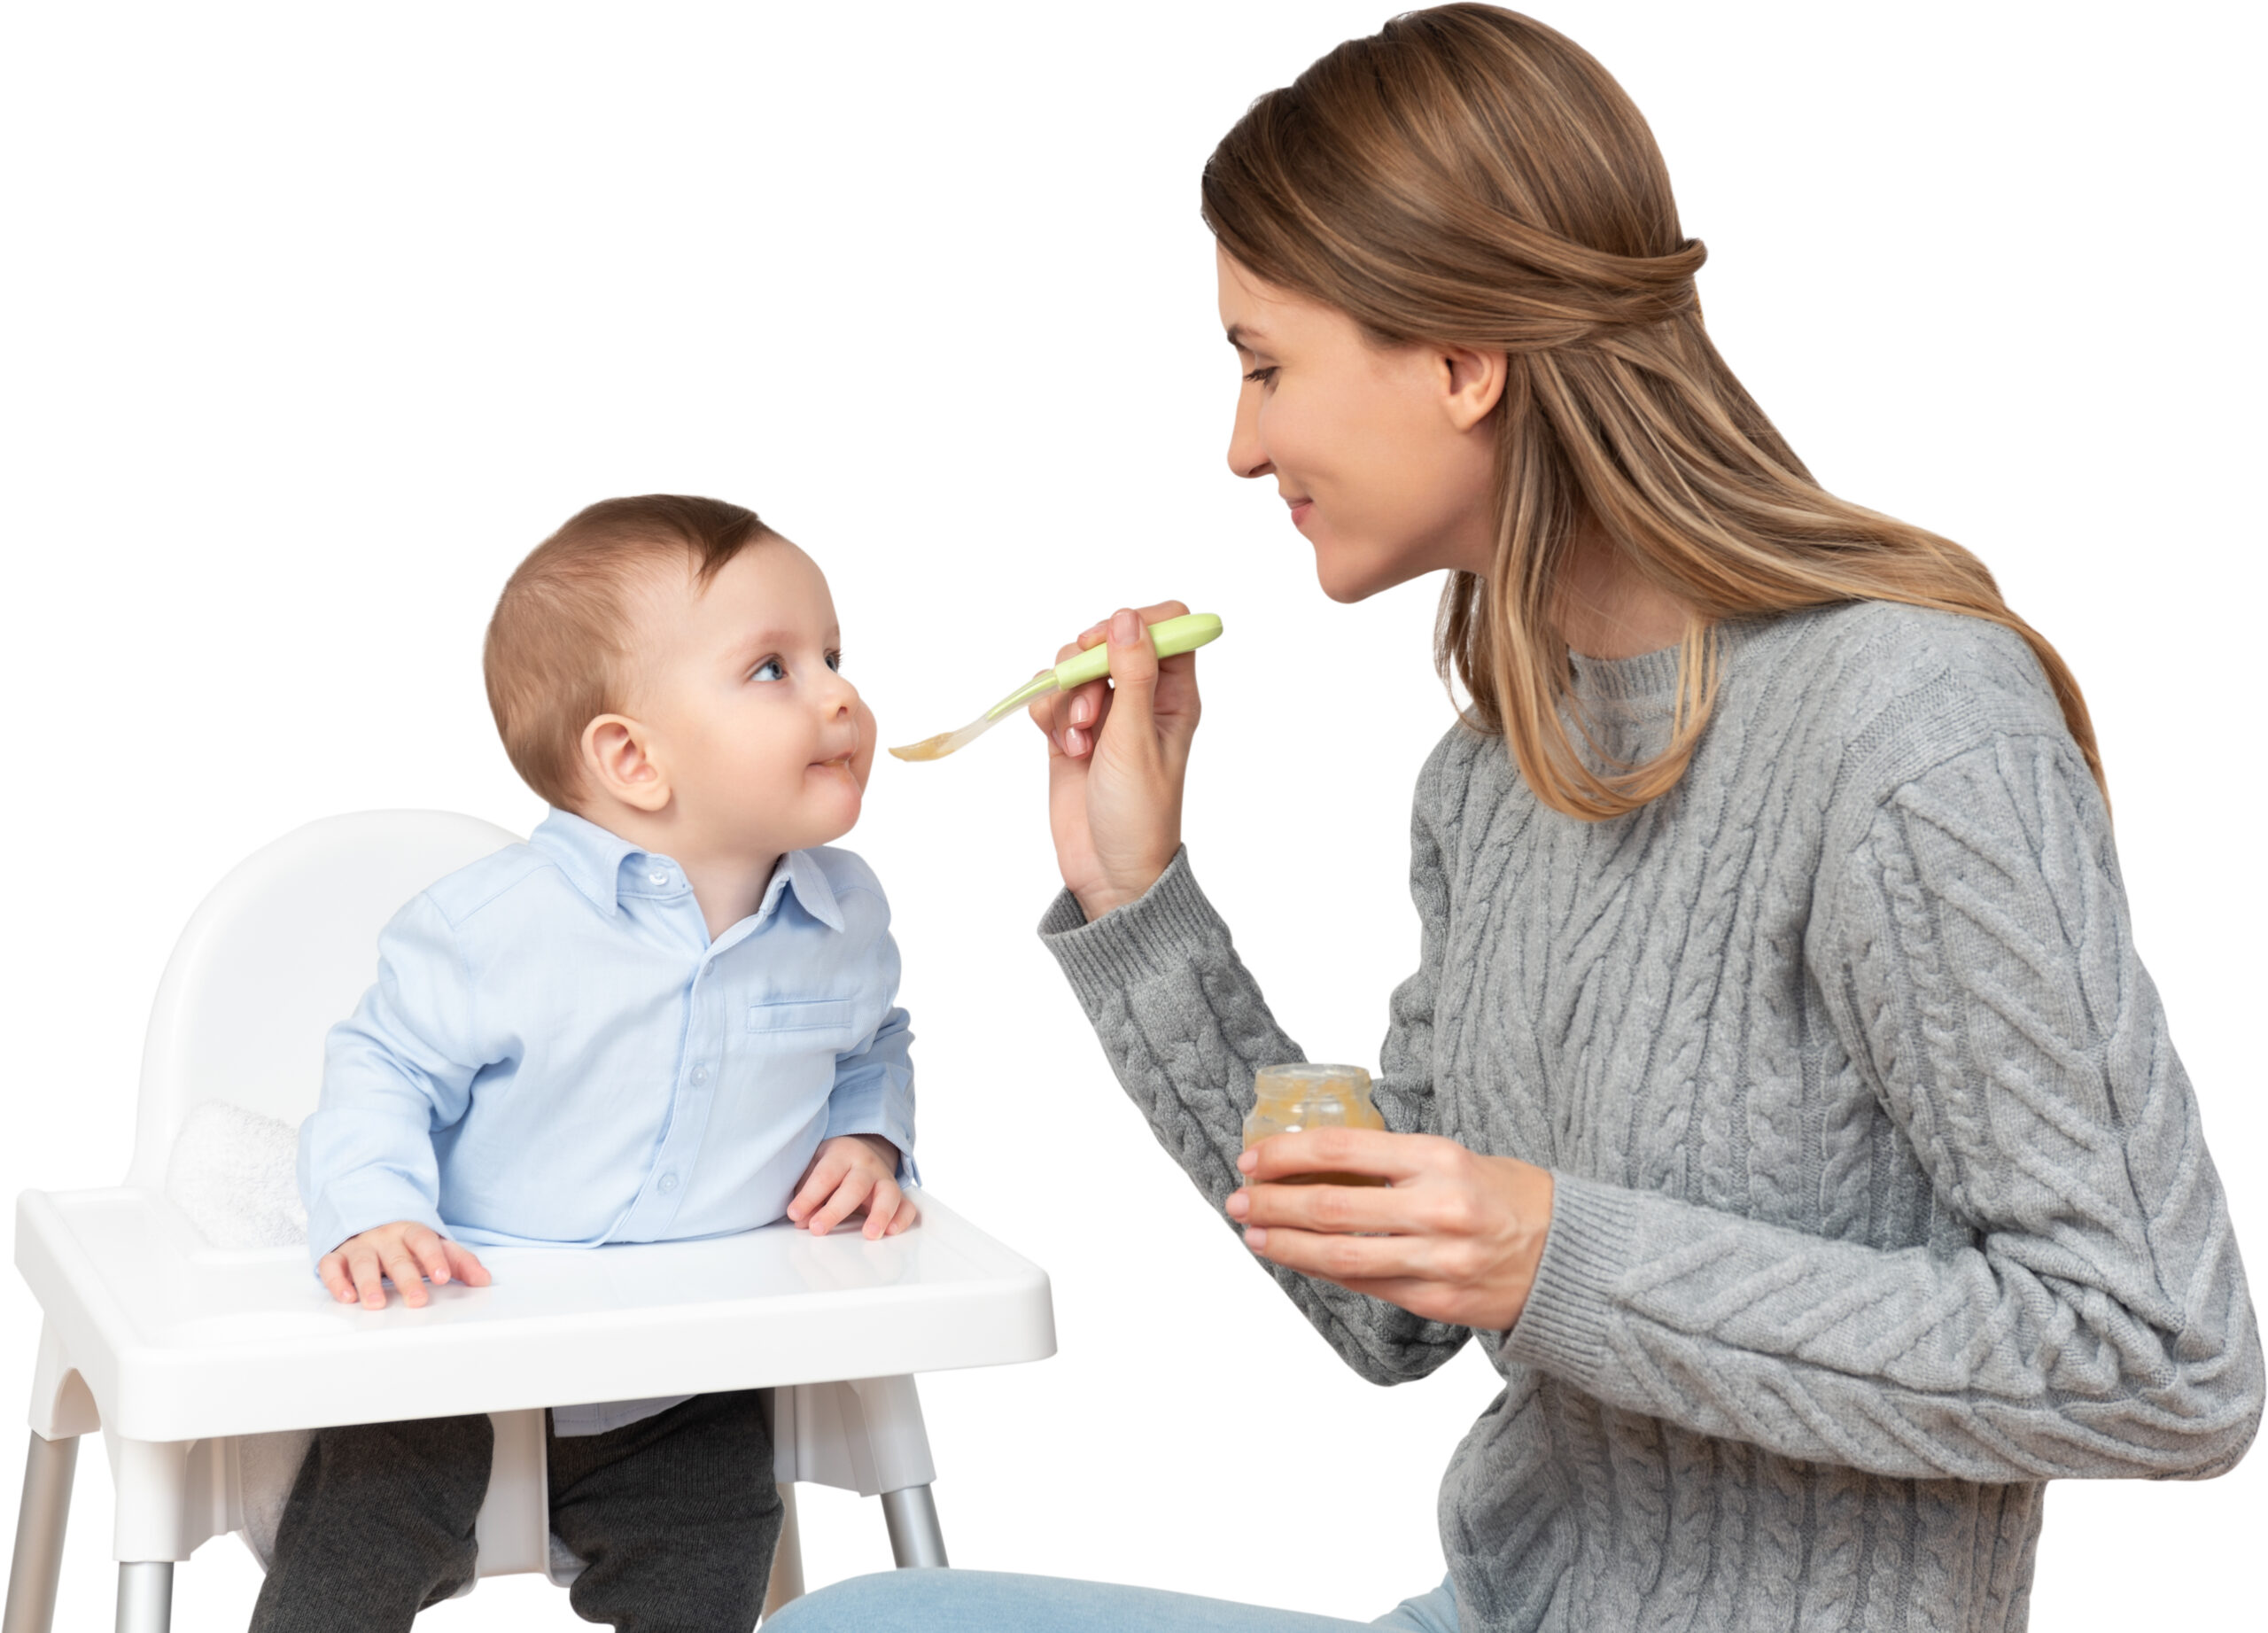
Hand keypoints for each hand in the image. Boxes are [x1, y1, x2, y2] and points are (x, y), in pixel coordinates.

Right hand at [319, 1221, 491, 1310]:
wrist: (366, 1213)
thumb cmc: (405, 1240)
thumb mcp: (434, 1245)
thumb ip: (459, 1261)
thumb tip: (484, 1280)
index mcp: (410, 1231)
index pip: (424, 1240)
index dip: (433, 1257)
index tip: (443, 1276)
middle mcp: (384, 1237)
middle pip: (397, 1257)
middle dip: (407, 1279)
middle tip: (418, 1300)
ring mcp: (359, 1245)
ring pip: (363, 1262)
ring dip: (369, 1283)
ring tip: (377, 1304)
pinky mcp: (336, 1255)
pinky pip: (331, 1266)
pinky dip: (336, 1280)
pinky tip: (345, 1297)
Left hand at [786, 1134, 916, 1239]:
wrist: (861, 1150)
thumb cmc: (832, 1165)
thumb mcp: (814, 1169)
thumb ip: (808, 1195)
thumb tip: (801, 1221)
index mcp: (842, 1154)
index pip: (825, 1175)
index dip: (809, 1196)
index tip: (794, 1214)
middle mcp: (867, 1165)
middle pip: (855, 1186)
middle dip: (835, 1210)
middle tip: (817, 1229)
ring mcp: (886, 1179)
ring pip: (888, 1194)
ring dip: (880, 1214)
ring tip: (869, 1234)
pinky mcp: (899, 1195)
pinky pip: (907, 1206)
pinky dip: (902, 1219)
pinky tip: (891, 1232)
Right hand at [1029, 601, 1201, 919]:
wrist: (1108, 871)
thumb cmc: (1139, 813)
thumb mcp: (1137, 739)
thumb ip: (1133, 675)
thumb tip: (1128, 618)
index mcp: (1175, 695)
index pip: (1166, 627)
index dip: (1137, 623)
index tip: (1109, 642)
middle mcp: (1140, 697)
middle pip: (1109, 640)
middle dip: (1089, 663)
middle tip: (1088, 699)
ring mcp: (1102, 714)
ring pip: (1073, 667)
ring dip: (1067, 697)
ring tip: (1079, 740)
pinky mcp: (1068, 733)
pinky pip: (1049, 697)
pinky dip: (1048, 716)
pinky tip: (1063, 750)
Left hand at [1224, 1129, 1554, 1331]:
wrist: (1576, 1260)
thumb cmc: (1515, 1199)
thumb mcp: (1461, 1159)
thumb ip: (1399, 1163)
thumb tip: (1325, 1163)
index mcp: (1441, 1160)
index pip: (1344, 1149)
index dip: (1288, 1154)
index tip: (1253, 1156)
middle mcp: (1438, 1210)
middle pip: (1332, 1207)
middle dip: (1274, 1202)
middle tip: (1237, 1198)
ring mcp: (1437, 1262)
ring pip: (1341, 1256)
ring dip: (1286, 1245)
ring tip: (1252, 1233)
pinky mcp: (1437, 1303)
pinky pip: (1366, 1286)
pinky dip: (1324, 1271)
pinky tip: (1296, 1259)